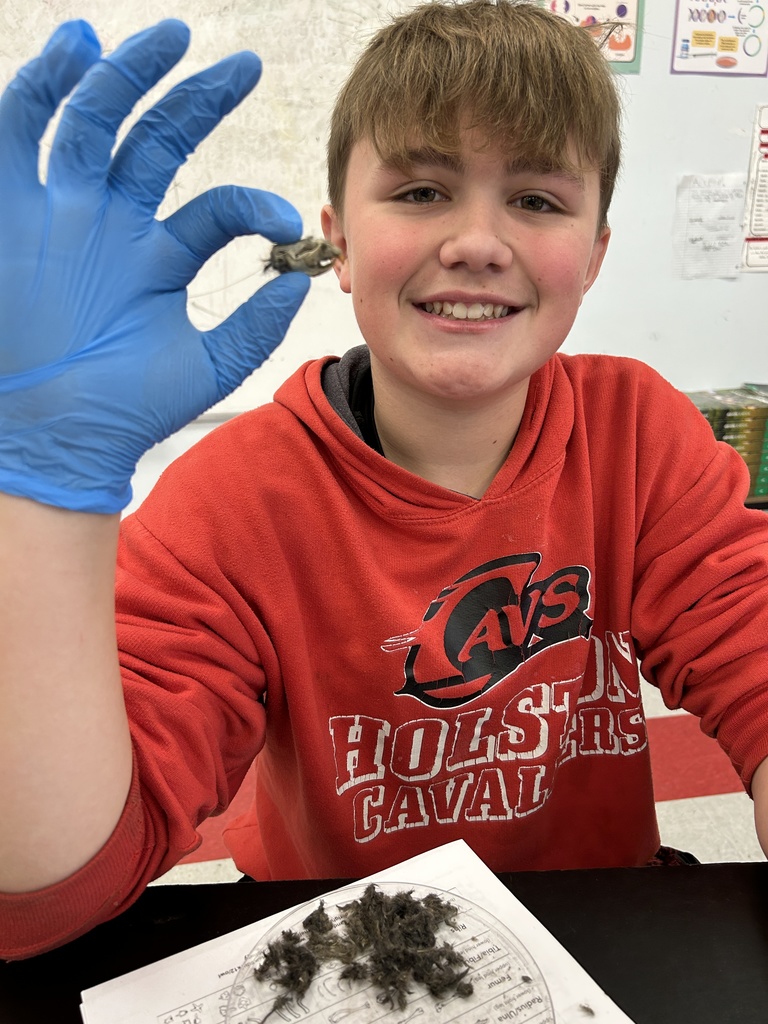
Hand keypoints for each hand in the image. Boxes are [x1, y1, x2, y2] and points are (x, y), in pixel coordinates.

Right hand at [0, 20, 309, 512]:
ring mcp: (64, 211)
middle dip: (199, 98)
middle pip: (159, 140)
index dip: (254, 203)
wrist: (58, 436)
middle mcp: (115, 224)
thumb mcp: (206, 367)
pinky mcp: (12, 209)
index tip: (289, 220)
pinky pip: (22, 132)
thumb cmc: (127, 409)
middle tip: (244, 66)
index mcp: (161, 256)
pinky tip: (77, 51)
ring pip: (95, 122)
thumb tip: (300, 283)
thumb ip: (253, 328)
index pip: (215, 206)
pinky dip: (44, 89)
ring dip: (128, 75)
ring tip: (168, 38)